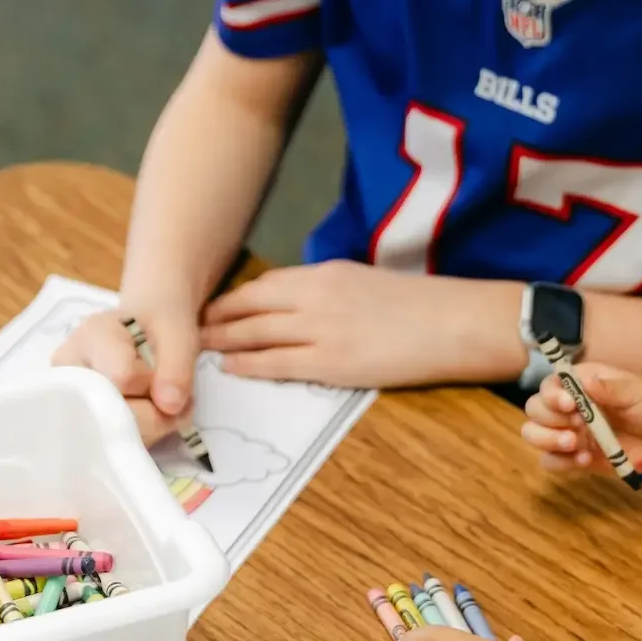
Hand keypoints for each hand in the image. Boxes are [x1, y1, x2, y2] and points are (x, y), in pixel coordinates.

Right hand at [50, 306, 196, 445]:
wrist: (147, 327)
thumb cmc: (159, 325)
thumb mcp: (179, 334)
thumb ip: (177, 367)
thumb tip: (168, 407)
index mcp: (92, 336)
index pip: (123, 377)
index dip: (154, 384)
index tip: (166, 371)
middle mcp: (69, 369)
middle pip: (113, 412)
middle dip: (154, 412)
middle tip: (174, 397)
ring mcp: (70, 399)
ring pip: (112, 434)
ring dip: (151, 426)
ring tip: (163, 402)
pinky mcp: (81, 423)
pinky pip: (111, 444)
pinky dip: (141, 436)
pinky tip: (147, 414)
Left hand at [199, 261, 519, 388]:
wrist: (456, 323)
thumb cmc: (422, 307)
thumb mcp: (367, 284)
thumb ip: (330, 292)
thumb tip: (300, 307)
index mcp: (327, 274)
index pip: (265, 284)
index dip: (232, 299)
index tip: (210, 309)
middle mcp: (316, 296)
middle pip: (249, 305)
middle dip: (214, 318)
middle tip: (185, 330)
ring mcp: (321, 329)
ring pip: (254, 332)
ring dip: (221, 340)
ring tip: (196, 350)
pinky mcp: (332, 362)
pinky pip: (277, 362)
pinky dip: (247, 363)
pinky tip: (229, 366)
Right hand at [522, 363, 641, 481]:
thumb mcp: (638, 391)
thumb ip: (613, 387)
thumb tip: (589, 380)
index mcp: (580, 383)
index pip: (550, 384)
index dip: (552, 394)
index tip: (570, 404)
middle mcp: (568, 407)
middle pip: (534, 409)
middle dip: (549, 418)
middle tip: (578, 425)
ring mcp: (569, 432)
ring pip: (533, 434)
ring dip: (547, 439)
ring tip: (575, 444)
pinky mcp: (574, 457)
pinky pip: (550, 461)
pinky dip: (560, 462)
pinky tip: (584, 460)